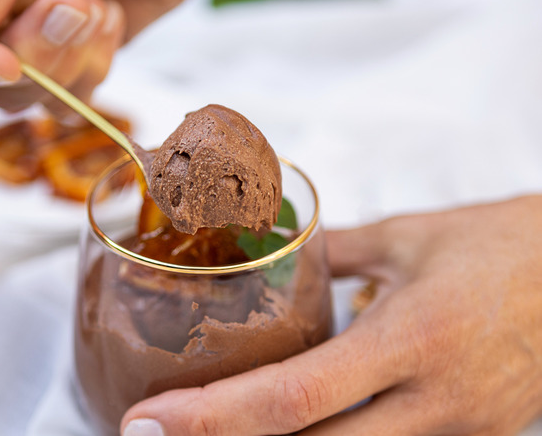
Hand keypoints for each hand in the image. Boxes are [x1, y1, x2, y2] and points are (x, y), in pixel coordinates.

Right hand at [0, 0, 182, 112]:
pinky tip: (107, 22)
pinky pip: (69, 100)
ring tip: (95, 3)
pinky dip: (92, 65)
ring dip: (68, 55)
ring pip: (23, 97)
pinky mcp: (72, 61)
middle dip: (32, 51)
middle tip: (74, 4)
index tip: (4, 61)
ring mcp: (28, 42)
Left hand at [120, 195, 541, 435]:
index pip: (291, 398)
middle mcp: (431, 405)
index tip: (148, 421)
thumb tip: (274, 248)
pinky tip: (284, 433)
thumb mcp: (410, 237)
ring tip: (210, 434)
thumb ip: (335, 247)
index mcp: (411, 342)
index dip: (211, 418)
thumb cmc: (505, 248)